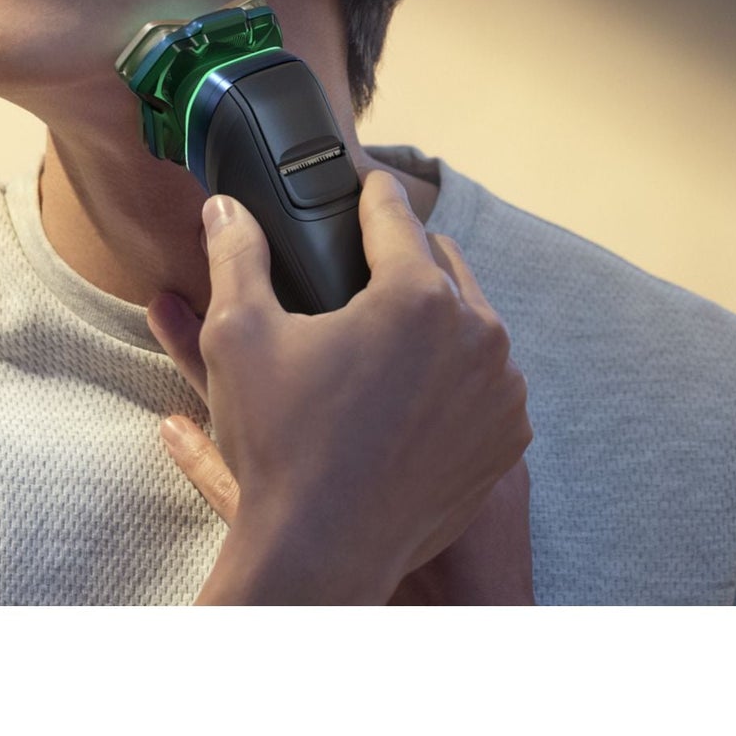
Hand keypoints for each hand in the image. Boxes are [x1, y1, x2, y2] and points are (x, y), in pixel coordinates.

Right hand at [146, 171, 530, 603]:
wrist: (323, 550)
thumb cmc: (279, 441)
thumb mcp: (238, 336)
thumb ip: (238, 256)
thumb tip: (227, 208)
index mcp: (415, 296)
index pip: (394, 215)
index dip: (368, 195)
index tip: (363, 185)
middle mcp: (476, 334)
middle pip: (442, 263)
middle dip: (403, 259)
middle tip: (361, 273)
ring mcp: (501, 389)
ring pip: (470, 322)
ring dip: (434, 318)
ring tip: (384, 336)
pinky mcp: (507, 437)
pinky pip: (487, 381)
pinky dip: (455, 376)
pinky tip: (410, 392)